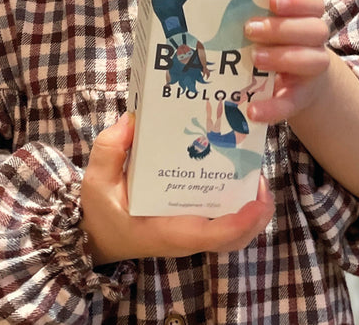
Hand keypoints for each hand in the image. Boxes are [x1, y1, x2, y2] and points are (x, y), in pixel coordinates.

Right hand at [80, 113, 274, 265]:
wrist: (99, 235)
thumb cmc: (101, 211)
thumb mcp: (97, 179)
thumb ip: (110, 149)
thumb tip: (131, 121)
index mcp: (167, 231)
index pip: (211, 235)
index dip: (240, 221)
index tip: (258, 199)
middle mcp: (185, 236)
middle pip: (234, 238)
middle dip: (257, 213)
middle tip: (262, 176)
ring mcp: (191, 231)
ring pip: (234, 232)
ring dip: (252, 207)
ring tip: (255, 170)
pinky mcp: (192, 223)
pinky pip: (223, 221)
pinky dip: (239, 204)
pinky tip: (237, 172)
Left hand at [244, 0, 330, 123]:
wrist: (297, 83)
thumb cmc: (275, 45)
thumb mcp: (269, 28)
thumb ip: (255, 16)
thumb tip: (219, 7)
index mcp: (307, 20)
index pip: (313, 5)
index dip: (297, 1)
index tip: (274, 0)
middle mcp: (314, 43)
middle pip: (314, 30)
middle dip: (282, 28)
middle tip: (250, 29)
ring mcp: (311, 72)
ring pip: (311, 61)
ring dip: (282, 58)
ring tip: (255, 58)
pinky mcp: (299, 98)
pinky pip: (289, 104)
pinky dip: (271, 108)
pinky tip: (252, 110)